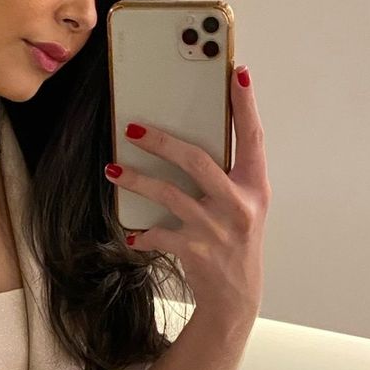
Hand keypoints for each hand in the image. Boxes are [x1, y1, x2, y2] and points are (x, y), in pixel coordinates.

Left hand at [106, 64, 270, 321]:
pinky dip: (141, 233)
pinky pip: (157, 233)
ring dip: (136, 179)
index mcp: (256, 187)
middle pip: (197, 160)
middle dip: (161, 141)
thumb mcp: (244, 206)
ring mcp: (215, 228)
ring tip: (113, 170)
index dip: (246, 105)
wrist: (235, 296)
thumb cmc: (236, 242)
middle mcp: (239, 204)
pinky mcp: (194, 249)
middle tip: (133, 128)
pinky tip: (130, 233)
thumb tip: (188, 142)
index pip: (253, 137)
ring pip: (168, 193)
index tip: (238, 73)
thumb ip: (228, 176)